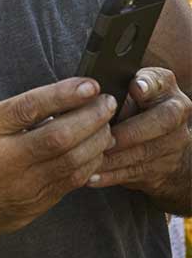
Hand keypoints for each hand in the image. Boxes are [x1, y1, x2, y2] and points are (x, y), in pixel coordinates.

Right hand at [0, 78, 115, 243]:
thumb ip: (15, 113)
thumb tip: (61, 100)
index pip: (29, 108)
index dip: (63, 95)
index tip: (89, 84)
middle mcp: (6, 159)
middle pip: (59, 138)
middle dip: (91, 117)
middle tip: (108, 101)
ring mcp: (25, 186)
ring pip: (73, 161)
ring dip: (97, 139)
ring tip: (107, 122)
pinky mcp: (39, 204)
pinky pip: (73, 181)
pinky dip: (91, 161)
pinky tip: (97, 147)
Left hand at [88, 67, 191, 202]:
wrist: (161, 143)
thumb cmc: (130, 106)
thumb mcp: (125, 90)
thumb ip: (111, 88)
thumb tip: (83, 91)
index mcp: (163, 87)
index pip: (159, 82)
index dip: (148, 85)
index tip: (136, 88)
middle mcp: (175, 112)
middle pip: (161, 121)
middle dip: (129, 131)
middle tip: (105, 137)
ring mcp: (174, 143)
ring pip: (145, 151)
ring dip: (114, 157)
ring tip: (88, 158)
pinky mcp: (163, 168)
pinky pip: (135, 172)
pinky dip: (111, 175)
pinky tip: (91, 176)